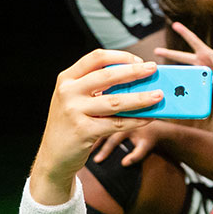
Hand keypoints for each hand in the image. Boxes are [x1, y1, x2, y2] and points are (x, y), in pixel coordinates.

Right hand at [35, 51, 162, 188]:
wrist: (53, 156)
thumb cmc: (71, 124)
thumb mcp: (75, 100)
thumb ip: (96, 88)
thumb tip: (135, 80)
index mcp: (66, 79)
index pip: (96, 58)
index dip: (120, 57)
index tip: (138, 60)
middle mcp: (68, 92)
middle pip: (108, 75)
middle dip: (135, 71)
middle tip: (154, 69)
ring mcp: (74, 111)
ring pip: (116, 101)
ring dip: (141, 98)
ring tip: (159, 95)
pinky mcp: (83, 131)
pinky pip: (117, 123)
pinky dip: (136, 120)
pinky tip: (149, 118)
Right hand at [155, 21, 212, 92]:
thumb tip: (210, 81)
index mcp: (205, 53)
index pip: (193, 40)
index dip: (184, 32)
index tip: (175, 24)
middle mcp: (198, 60)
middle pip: (181, 56)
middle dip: (168, 53)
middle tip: (155, 50)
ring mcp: (196, 70)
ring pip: (181, 70)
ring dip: (172, 73)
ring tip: (160, 74)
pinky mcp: (197, 79)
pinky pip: (189, 82)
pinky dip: (185, 87)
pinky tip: (180, 92)